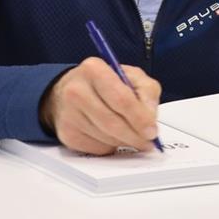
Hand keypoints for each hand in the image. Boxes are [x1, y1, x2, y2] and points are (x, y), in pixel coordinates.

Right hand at [40, 57, 161, 155]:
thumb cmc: (105, 82)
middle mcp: (76, 91)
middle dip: (135, 136)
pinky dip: (111, 146)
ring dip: (124, 141)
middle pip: (112, 123)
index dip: (140, 119)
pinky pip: (96, 148)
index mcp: (94, 70)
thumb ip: (147, 92)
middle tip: (147, 142)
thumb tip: (150, 119)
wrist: (72, 90)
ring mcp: (69, 114)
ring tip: (132, 136)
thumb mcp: (132, 76)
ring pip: (105, 138)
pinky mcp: (66, 133)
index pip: (121, 100)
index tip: (152, 131)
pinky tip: (113, 136)